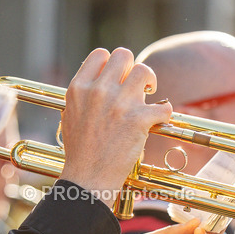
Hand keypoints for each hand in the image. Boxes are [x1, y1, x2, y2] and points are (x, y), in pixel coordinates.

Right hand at [59, 47, 171, 207]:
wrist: (88, 178)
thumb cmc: (79, 152)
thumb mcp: (70, 115)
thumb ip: (83, 95)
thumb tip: (98, 81)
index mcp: (79, 88)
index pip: (101, 54)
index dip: (112, 64)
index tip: (117, 77)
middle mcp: (99, 91)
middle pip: (124, 55)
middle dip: (133, 68)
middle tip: (137, 85)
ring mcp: (119, 103)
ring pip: (145, 71)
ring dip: (150, 83)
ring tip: (148, 97)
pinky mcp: (138, 120)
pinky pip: (163, 106)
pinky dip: (164, 114)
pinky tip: (157, 121)